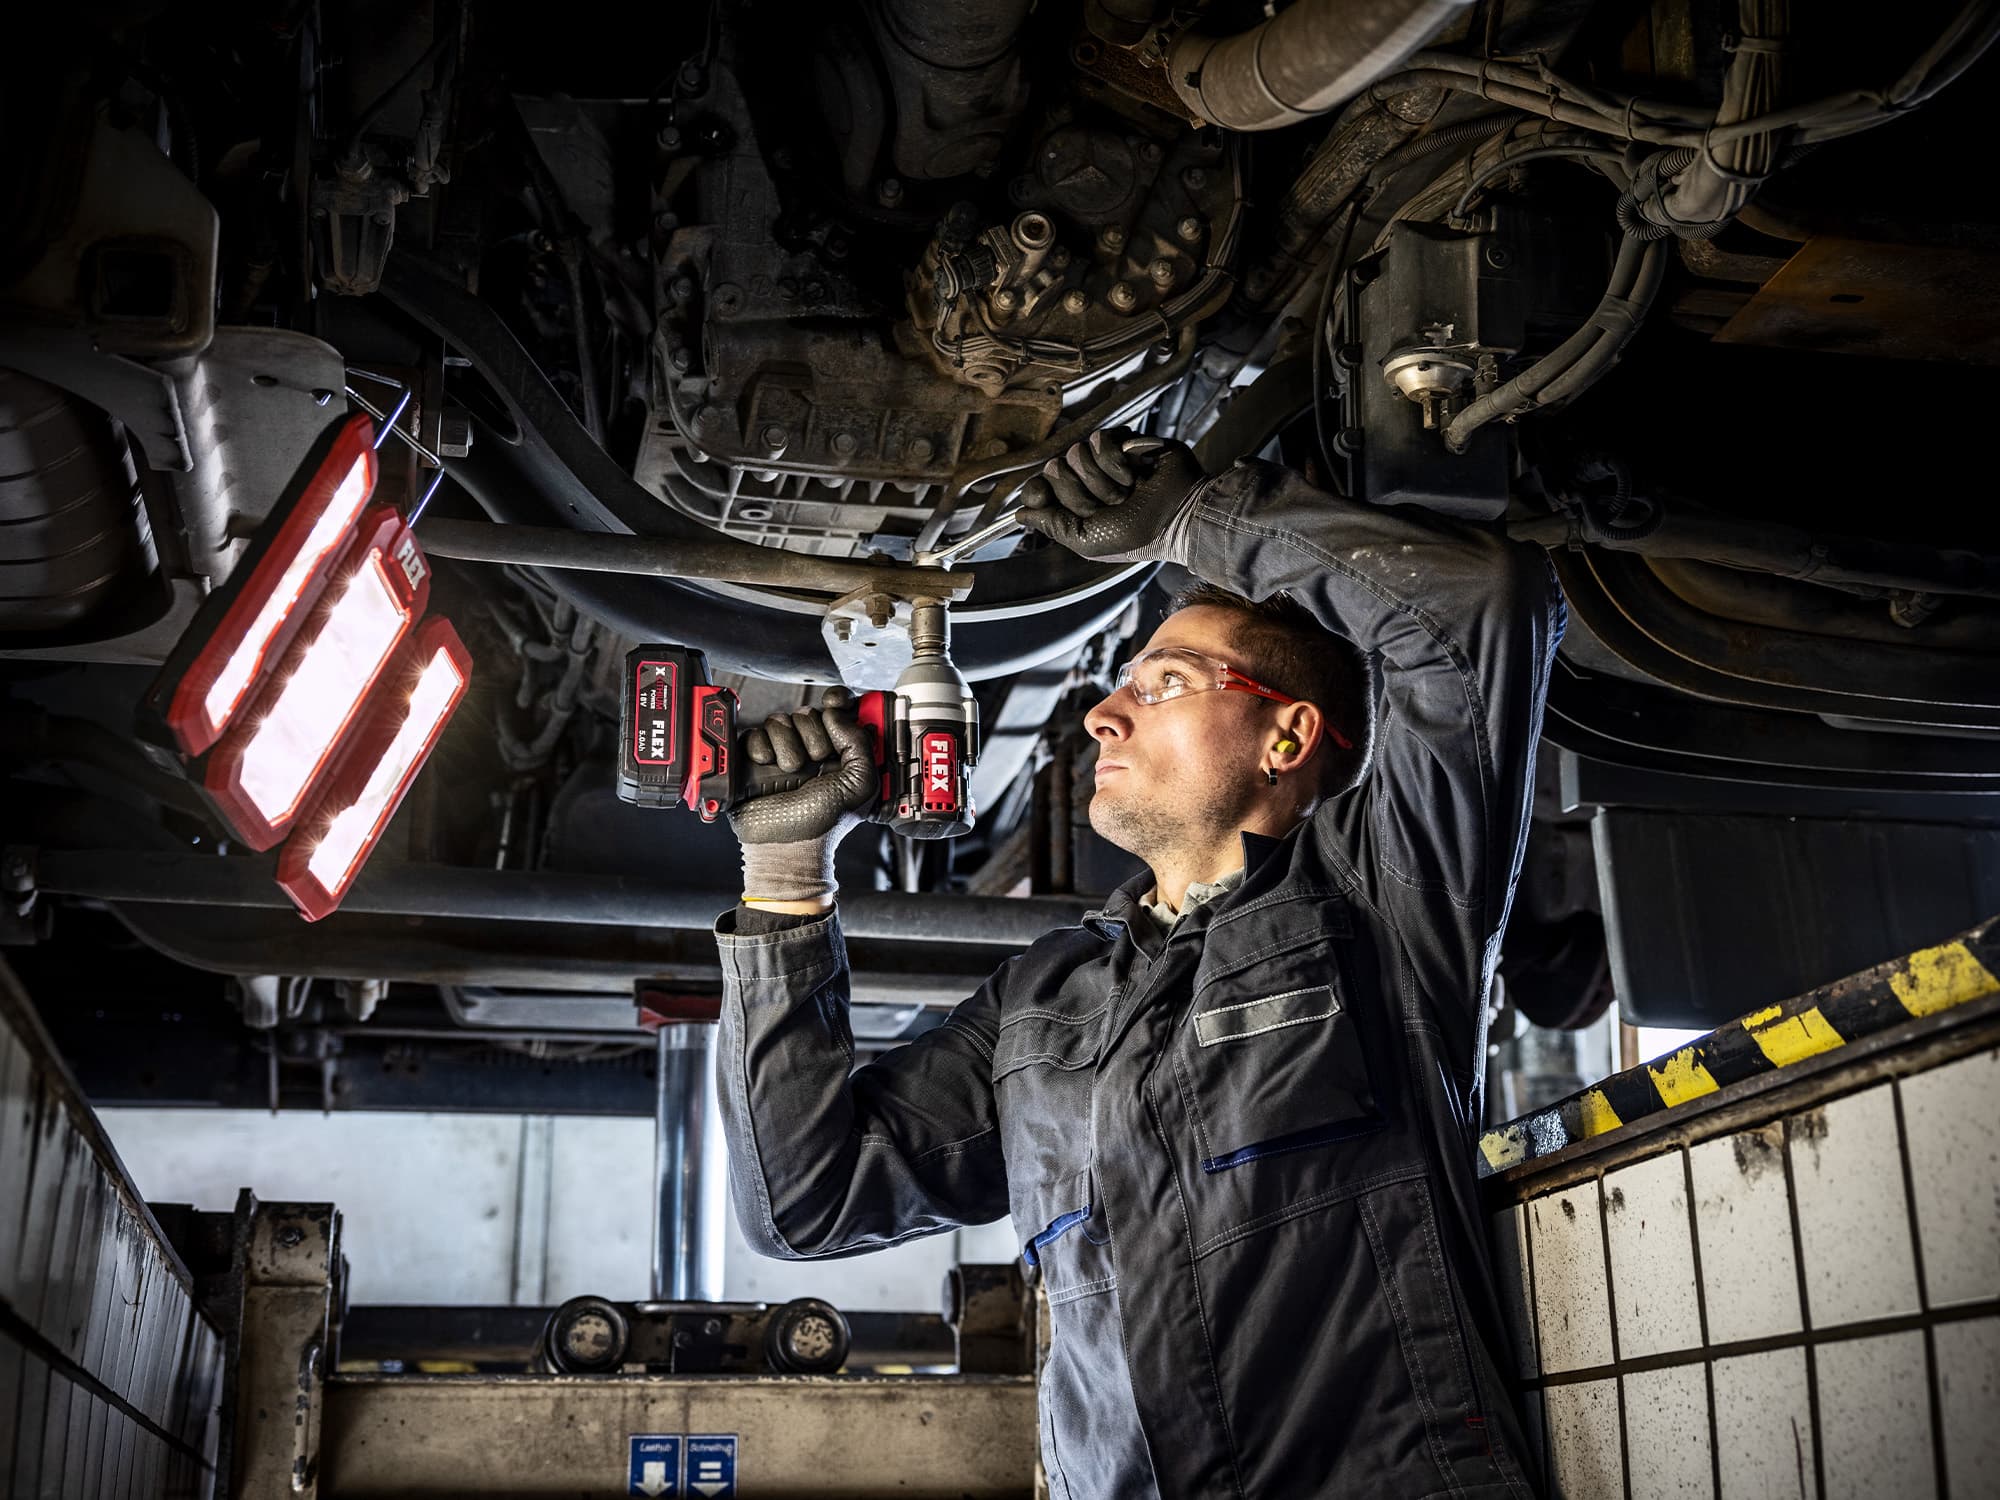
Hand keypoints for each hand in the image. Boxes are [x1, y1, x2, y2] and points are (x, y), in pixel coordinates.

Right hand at [732, 688, 878, 846]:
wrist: (786, 846)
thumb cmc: (824, 823)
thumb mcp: (861, 784)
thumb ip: (859, 742)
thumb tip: (835, 712)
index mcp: (839, 751)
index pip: (838, 709)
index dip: (837, 701)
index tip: (836, 704)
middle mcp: (811, 748)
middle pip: (808, 713)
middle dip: (813, 737)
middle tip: (814, 763)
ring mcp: (782, 752)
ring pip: (780, 720)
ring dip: (787, 747)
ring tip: (791, 772)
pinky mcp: (754, 758)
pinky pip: (754, 732)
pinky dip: (761, 749)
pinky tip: (768, 767)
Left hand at [1016, 428, 1204, 563]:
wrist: (1179, 515)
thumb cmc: (1138, 534)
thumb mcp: (1086, 540)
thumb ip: (1052, 526)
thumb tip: (1020, 514)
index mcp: (1075, 507)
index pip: (1039, 486)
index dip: (1037, 489)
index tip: (1040, 495)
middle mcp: (1086, 481)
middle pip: (1055, 469)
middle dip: (1080, 492)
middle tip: (1107, 504)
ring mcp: (1104, 460)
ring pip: (1077, 453)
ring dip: (1103, 479)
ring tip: (1127, 491)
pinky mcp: (1124, 441)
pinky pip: (1102, 440)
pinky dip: (1117, 462)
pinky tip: (1135, 474)